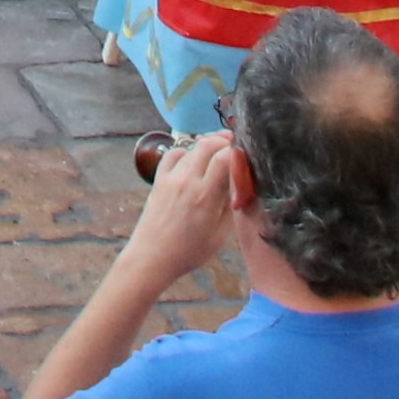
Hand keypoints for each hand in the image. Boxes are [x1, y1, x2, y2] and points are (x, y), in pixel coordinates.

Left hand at [121, 123, 250, 285]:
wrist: (152, 256)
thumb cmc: (189, 252)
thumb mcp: (220, 235)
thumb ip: (231, 206)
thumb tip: (241, 184)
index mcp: (205, 196)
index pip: (225, 157)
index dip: (238, 152)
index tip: (246, 157)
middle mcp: (187, 181)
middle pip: (208, 144)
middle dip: (224, 142)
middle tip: (234, 148)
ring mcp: (171, 177)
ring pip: (191, 146)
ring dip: (207, 145)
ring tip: (217, 151)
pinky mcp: (159, 179)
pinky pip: (173, 154)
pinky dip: (186, 151)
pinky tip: (193, 159)